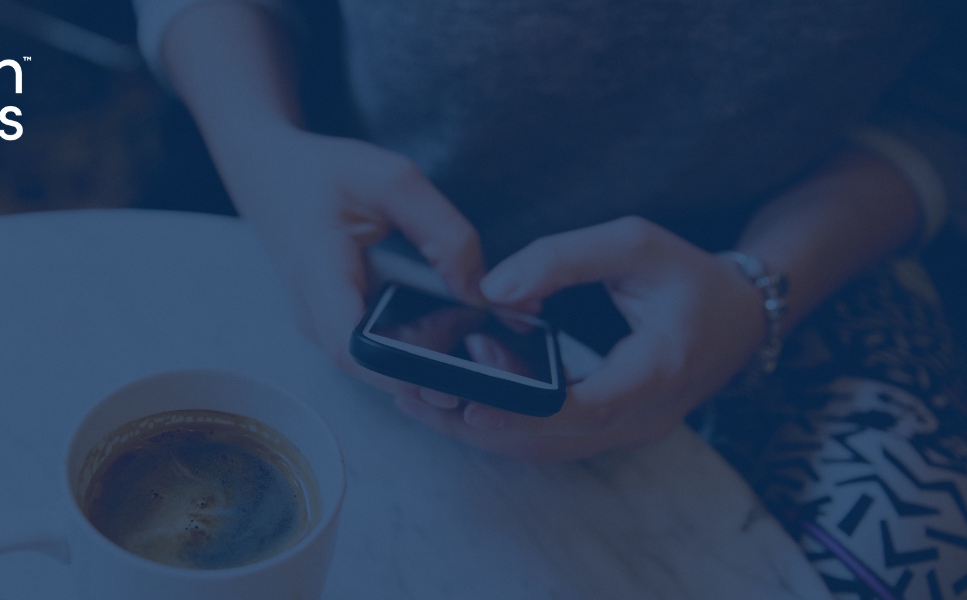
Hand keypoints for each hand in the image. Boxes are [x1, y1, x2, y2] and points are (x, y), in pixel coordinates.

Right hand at [222, 128, 485, 395]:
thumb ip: (444, 233)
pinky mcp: (332, 327)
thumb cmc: (326, 174)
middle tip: (473, 328)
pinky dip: (413, 343)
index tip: (453, 364)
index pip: (352, 349)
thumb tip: (479, 293)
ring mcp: (320, 327)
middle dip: (430, 362)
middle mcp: (313, 315)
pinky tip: (442, 316)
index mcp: (318, 275)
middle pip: (373, 368)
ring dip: (424, 354)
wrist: (272, 176)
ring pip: (377, 366)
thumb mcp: (394, 180)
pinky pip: (375, 352)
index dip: (403, 371)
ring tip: (462, 318)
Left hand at [394, 216, 766, 460]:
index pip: (586, 409)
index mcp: (656, 372)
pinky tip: (459, 399)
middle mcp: (642, 416)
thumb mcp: (634, 244)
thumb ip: (563, 259)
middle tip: (413, 397)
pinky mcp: (611, 428)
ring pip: (545, 448)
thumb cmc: (690, 275)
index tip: (472, 406)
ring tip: (418, 399)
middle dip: (478, 424)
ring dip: (482, 429)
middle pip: (550, 440)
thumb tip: (493, 288)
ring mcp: (628, 430)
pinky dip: (503, 424)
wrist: (741, 315)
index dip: (526, 412)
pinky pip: (551, 439)